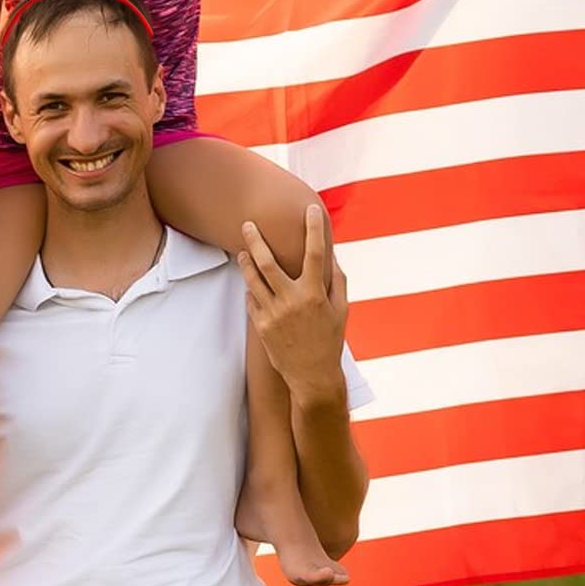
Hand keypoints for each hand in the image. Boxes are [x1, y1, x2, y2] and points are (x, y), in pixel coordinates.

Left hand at [238, 207, 346, 399]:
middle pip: (268, 261)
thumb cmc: (330, 341)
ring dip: (246, 261)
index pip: (315, 253)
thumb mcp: (341, 311)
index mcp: (316, 294)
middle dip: (256, 239)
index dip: (314, 229)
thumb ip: (337, 281)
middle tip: (248, 224)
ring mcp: (274, 313)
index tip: (311, 208)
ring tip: (242, 251)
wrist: (313, 377)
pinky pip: (251, 300)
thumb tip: (332, 256)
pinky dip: (251, 289)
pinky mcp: (261, 325)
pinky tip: (252, 284)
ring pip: (253, 279)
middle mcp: (292, 301)